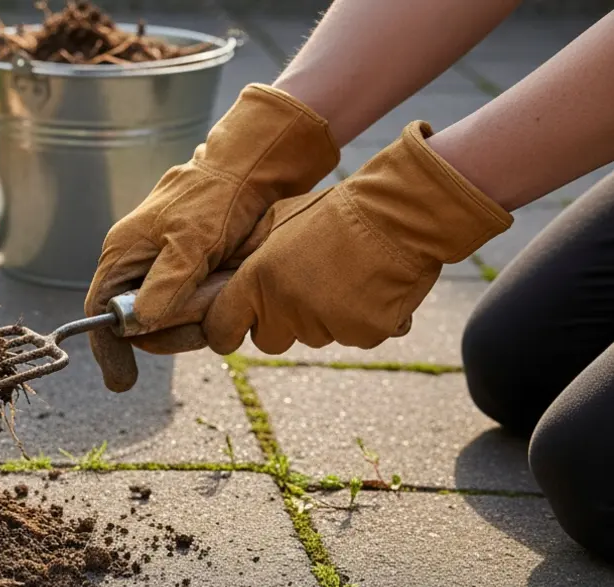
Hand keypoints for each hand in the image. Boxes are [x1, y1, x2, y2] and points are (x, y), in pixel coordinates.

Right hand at [85, 84, 338, 391]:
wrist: (255, 165)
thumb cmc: (218, 195)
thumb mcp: (192, 242)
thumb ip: (165, 285)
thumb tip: (136, 326)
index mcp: (123, 253)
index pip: (100, 313)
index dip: (109, 350)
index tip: (124, 381)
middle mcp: (137, 262)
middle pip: (136, 322)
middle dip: (168, 334)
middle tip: (202, 332)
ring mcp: (162, 266)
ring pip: (167, 317)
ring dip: (193, 321)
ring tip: (222, 303)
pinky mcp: (188, 269)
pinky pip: (189, 304)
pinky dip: (207, 309)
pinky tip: (228, 298)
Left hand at [203, 121, 513, 354]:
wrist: (399, 211)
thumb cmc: (334, 211)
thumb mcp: (277, 219)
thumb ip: (248, 254)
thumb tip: (224, 275)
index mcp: (258, 280)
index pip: (221, 328)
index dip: (224, 332)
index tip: (231, 330)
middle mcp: (287, 308)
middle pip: (269, 341)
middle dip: (279, 324)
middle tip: (303, 289)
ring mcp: (327, 324)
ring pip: (314, 336)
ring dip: (323, 317)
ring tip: (345, 276)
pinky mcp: (363, 333)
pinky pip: (353, 335)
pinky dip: (361, 318)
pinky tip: (371, 286)